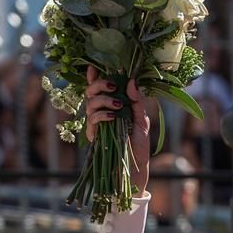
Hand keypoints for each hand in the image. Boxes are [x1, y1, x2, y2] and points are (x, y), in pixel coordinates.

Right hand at [85, 65, 150, 193]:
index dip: (94, 76)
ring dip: (103, 99)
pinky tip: (112, 116)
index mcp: (111, 106)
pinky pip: (92, 120)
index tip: (95, 65)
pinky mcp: (95, 136)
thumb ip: (137, 102)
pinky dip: (101, 115)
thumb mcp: (142, 120)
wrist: (137, 166)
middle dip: (99, 84)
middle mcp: (101, 113)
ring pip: (90, 103)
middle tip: (113, 85)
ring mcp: (97, 124)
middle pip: (91, 91)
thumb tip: (131, 82)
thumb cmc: (139, 144)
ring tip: (118, 105)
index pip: (99, 88)